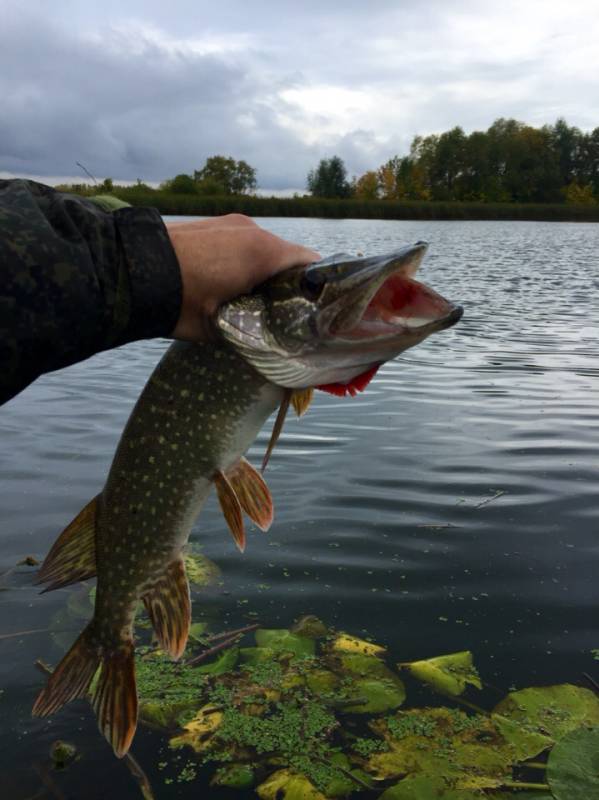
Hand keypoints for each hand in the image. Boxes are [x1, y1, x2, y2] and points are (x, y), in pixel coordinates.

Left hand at [166, 215, 319, 340]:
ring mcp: (230, 223)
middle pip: (288, 257)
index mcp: (264, 252)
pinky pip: (241, 242)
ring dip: (265, 272)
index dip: (318, 288)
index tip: (316, 311)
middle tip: (284, 313)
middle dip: (289, 284)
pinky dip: (245, 261)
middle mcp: (253, 230)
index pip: (311, 265)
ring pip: (263, 248)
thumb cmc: (180, 303)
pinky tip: (231, 283)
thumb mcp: (220, 326)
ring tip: (255, 300)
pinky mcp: (211, 224)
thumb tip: (268, 339)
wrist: (127, 273)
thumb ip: (252, 329)